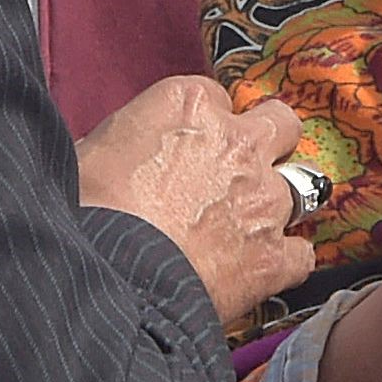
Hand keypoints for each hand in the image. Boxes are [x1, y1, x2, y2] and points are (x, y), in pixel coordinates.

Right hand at [75, 75, 312, 321]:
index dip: (198, 125)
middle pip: (278, 123)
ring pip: (300, 185)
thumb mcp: (81, 156)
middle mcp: (238, 143)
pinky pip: (299, 254)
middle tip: (236, 169)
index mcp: (187, 105)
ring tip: (245, 225)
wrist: (104, 283)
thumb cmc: (80, 215)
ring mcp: (264, 199)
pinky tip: (258, 271)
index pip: (211, 97)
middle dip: (264, 142)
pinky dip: (282, 262)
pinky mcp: (273, 256)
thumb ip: (121, 141)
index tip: (181, 147)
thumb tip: (118, 151)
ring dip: (274, 202)